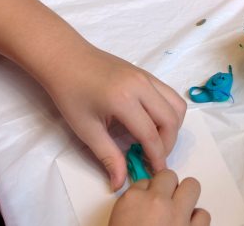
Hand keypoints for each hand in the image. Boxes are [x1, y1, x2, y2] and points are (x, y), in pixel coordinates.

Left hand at [40, 46, 186, 190]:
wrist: (66, 60)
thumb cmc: (71, 95)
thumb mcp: (86, 129)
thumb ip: (108, 156)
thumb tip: (120, 183)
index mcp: (124, 100)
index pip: (151, 134)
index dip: (157, 157)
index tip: (156, 173)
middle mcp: (142, 86)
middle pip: (171, 119)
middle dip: (168, 144)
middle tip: (154, 158)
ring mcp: (147, 76)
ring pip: (176, 105)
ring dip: (172, 126)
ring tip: (155, 140)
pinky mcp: (147, 74)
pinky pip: (169, 94)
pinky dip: (168, 112)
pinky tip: (150, 123)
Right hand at [108, 170, 209, 224]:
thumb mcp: (117, 220)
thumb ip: (131, 206)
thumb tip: (143, 202)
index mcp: (133, 200)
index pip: (143, 181)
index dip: (146, 191)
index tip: (146, 199)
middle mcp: (158, 202)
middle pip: (169, 175)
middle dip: (167, 186)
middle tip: (164, 201)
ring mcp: (179, 216)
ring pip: (191, 186)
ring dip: (185, 198)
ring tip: (178, 211)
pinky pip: (203, 214)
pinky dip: (196, 220)